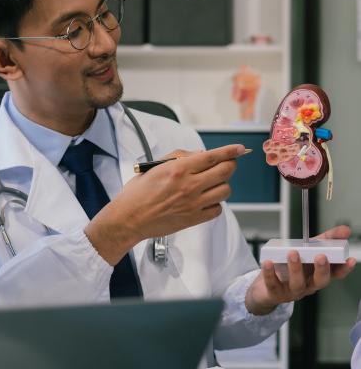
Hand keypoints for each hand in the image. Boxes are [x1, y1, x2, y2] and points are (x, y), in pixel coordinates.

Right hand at [85, 144, 245, 264]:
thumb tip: (199, 155)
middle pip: (225, 172)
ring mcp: (194, 204)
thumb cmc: (137, 193)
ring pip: (225, 191)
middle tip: (227, 164)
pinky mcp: (194, 219)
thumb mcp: (155, 167)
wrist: (129, 218)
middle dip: (230, 165)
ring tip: (212, 184)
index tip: (239, 149)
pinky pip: (217, 210)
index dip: (230, 151)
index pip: (213, 157)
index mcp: (179, 169)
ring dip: (223, 184)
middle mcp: (189, 185)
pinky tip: (206, 200)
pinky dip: (215, 204)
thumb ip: (178, 158)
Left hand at [245, 225, 356, 314]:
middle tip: (320, 256)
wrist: (266, 288)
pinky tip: (268, 262)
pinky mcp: (275, 292)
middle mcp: (307, 285)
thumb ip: (325, 240)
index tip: (350, 259)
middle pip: (319, 281)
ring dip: (296, 268)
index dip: (343, 268)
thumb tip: (345, 229)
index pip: (334, 275)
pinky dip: (270, 273)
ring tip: (292, 253)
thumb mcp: (306, 251)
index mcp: (316, 275)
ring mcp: (292, 291)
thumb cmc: (289, 268)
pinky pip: (273, 284)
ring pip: (297, 283)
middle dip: (322, 270)